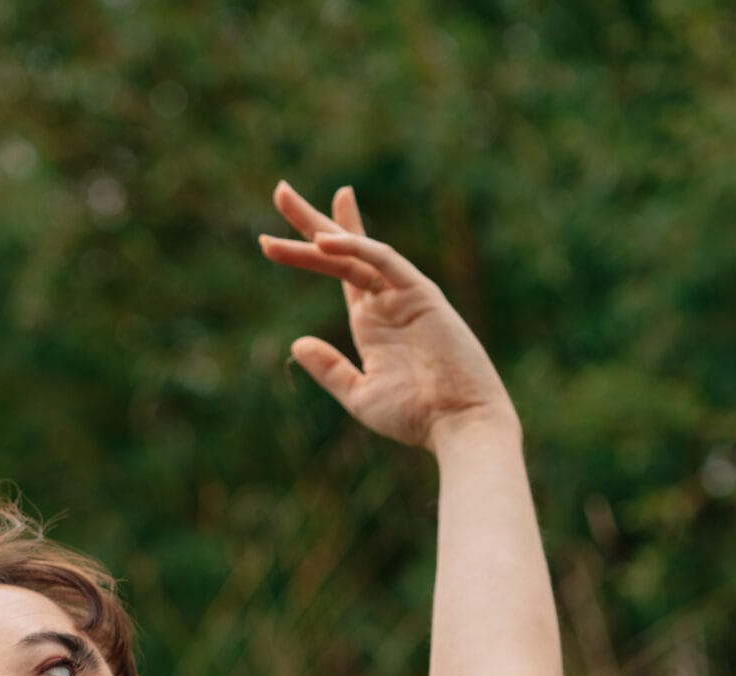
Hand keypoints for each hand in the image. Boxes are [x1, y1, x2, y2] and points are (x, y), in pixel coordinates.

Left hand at [258, 181, 513, 453]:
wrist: (459, 424)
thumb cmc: (416, 415)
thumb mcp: (360, 393)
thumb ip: (330, 369)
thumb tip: (296, 343)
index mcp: (372, 322)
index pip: (339, 272)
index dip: (311, 249)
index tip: (276, 234)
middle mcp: (385, 301)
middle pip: (341, 251)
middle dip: (310, 222)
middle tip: (279, 192)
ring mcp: (403, 294)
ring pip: (353, 253)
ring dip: (318, 231)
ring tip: (282, 204)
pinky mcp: (421, 294)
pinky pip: (383, 262)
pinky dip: (355, 248)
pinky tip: (324, 242)